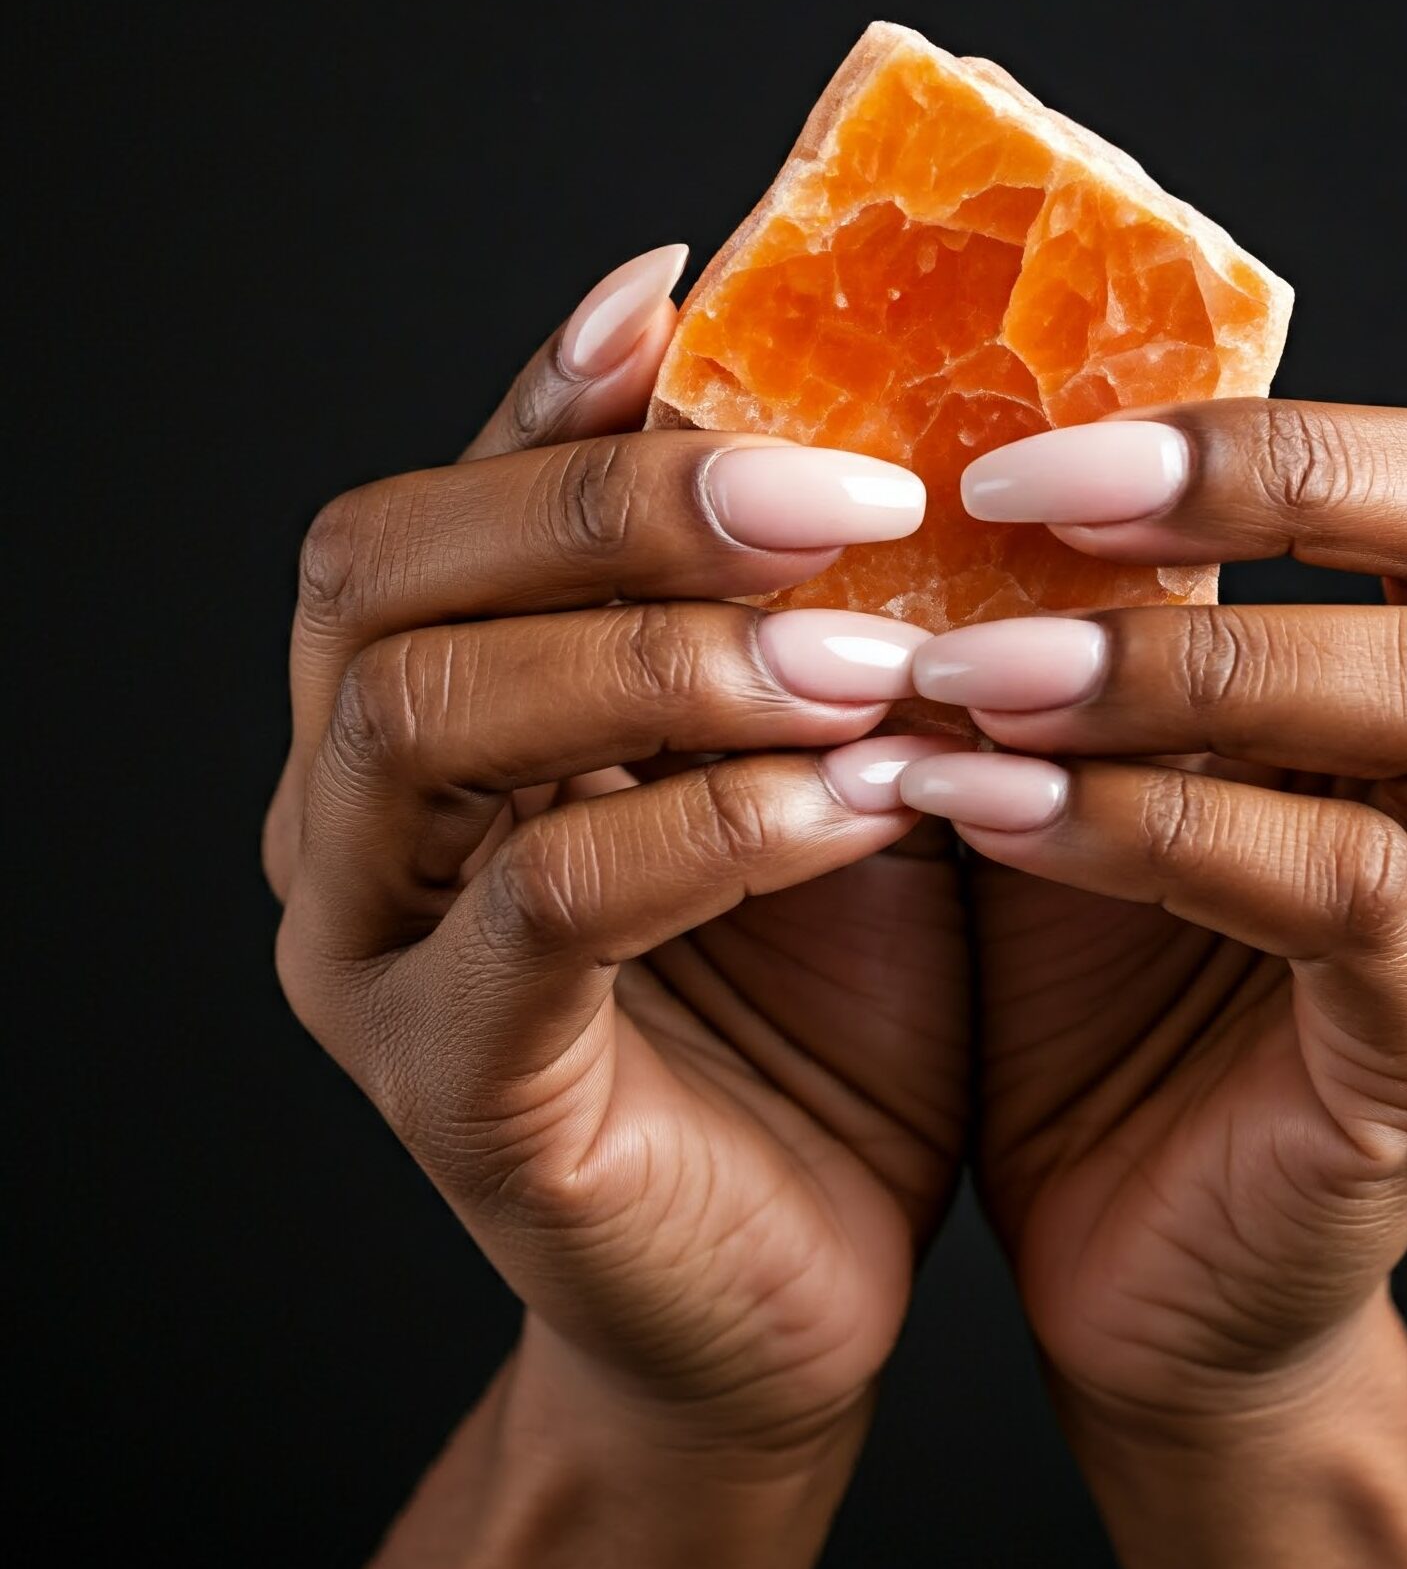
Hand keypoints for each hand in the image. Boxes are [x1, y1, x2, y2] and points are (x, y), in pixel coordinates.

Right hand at [265, 250, 969, 1568]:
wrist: (791, 1279)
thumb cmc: (821, 1006)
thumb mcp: (821, 770)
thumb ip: (806, 619)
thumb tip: (895, 423)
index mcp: (429, 714)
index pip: (448, 505)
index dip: (549, 392)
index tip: (684, 290)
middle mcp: (349, 816)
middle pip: (387, 578)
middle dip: (615, 508)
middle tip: (838, 491)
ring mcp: (373, 953)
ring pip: (428, 723)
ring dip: (660, 659)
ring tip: (863, 655)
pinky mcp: (453, 1087)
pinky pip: (544, 913)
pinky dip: (705, 829)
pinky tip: (856, 806)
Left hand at [900, 400, 1406, 1568]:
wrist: (1142, 1257)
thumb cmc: (1103, 983)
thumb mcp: (1096, 758)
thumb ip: (1091, 613)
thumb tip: (956, 435)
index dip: (1272, 425)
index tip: (1039, 446)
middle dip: (1260, 493)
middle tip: (1025, 504)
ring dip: (1181, 666)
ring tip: (975, 673)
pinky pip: (1336, 896)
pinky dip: (1148, 827)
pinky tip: (988, 810)